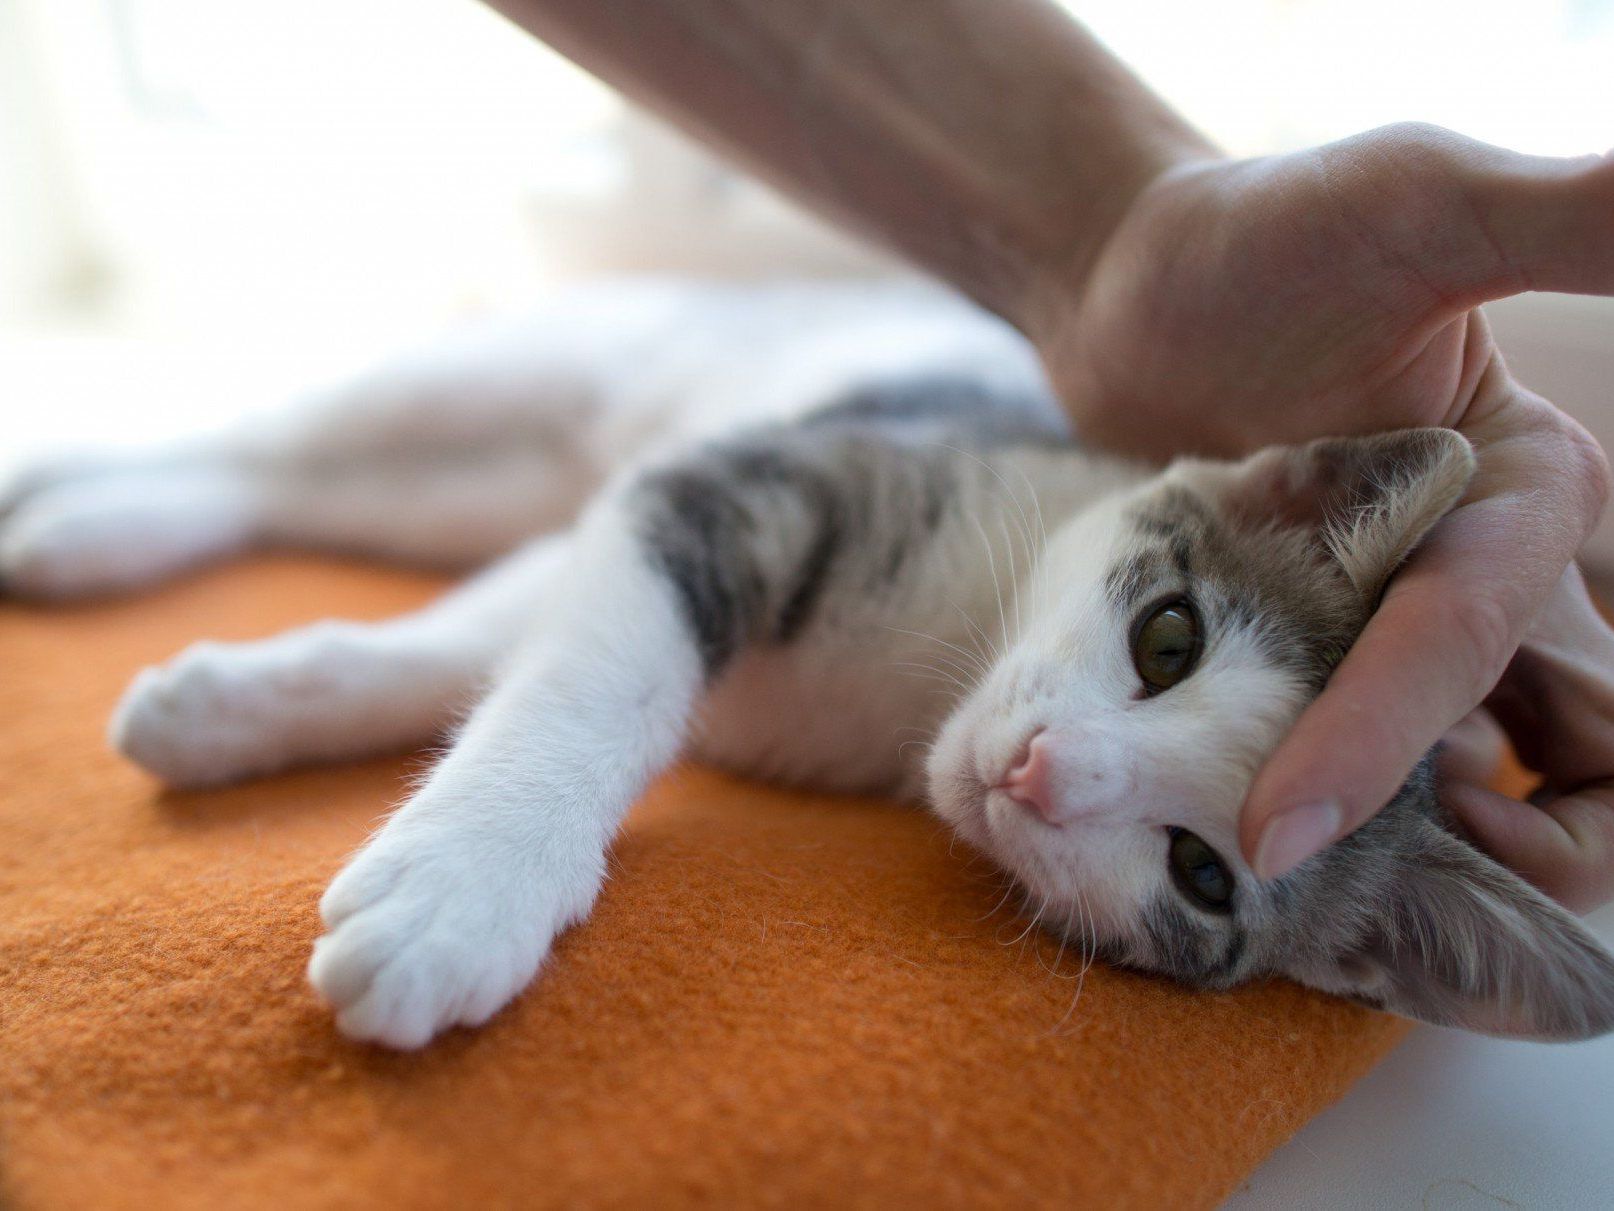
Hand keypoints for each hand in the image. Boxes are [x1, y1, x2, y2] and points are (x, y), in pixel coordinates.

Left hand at [1034, 122, 1613, 905]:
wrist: (1130, 281)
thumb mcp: (1423, 203)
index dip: (1386, 740)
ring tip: (1260, 864)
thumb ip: (1571, 222)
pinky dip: (1316, 792)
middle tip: (1315, 864)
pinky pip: (1343, 744)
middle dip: (1492, 845)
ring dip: (1394, 843)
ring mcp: (1393, 616)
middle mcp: (1481, 572)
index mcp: (1529, 495)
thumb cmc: (1263, 234)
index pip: (1473, 643)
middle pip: (1547, 751)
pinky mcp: (1316, 640)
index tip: (1275, 825)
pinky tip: (1230, 822)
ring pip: (1452, 773)